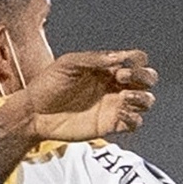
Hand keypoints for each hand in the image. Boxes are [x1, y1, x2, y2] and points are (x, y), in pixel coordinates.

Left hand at [26, 51, 157, 141]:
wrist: (35, 114)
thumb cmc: (48, 85)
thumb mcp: (68, 64)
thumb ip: (93, 59)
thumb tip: (119, 58)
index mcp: (106, 68)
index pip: (136, 60)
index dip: (137, 62)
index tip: (120, 67)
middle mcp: (114, 85)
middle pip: (147, 80)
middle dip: (143, 77)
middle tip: (122, 79)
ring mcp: (113, 106)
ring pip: (146, 101)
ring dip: (143, 98)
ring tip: (124, 98)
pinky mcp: (110, 125)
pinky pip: (135, 123)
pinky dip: (135, 118)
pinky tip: (121, 114)